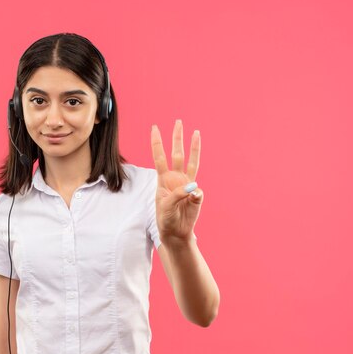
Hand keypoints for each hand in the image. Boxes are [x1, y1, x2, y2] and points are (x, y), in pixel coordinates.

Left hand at [151, 119, 203, 244]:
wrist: (175, 231)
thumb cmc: (166, 218)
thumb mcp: (166, 206)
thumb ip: (178, 195)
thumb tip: (195, 187)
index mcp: (163, 179)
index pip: (159, 157)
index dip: (157, 143)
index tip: (154, 128)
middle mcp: (176, 178)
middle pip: (177, 154)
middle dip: (177, 138)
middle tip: (178, 121)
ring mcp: (187, 185)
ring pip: (192, 162)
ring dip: (193, 147)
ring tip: (196, 132)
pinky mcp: (196, 195)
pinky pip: (198, 192)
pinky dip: (194, 196)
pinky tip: (190, 202)